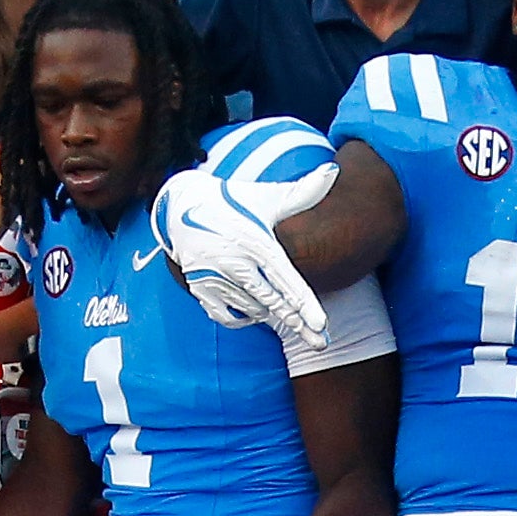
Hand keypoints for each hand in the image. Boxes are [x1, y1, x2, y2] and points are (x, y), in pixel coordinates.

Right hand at [151, 119, 339, 350]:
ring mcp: (214, 277)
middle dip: (299, 324)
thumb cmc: (235, 203)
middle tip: (322, 344)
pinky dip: (245, 318)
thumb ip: (303, 192)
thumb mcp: (267, 197)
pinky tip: (256, 312)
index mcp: (255, 241)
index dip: (304, 303)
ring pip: (254, 310)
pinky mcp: (200, 288)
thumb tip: (334, 171)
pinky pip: (228, 317)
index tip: (321, 324)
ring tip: (287, 311)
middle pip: (273, 303)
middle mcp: (234, 262)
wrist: (182, 206)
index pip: (285, 278)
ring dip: (272, 313)